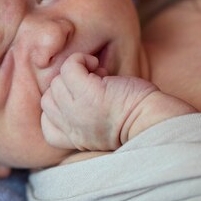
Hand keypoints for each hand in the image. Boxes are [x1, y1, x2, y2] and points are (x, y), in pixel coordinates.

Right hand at [40, 52, 158, 150]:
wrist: (153, 122)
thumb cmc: (135, 120)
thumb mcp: (100, 128)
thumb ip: (82, 117)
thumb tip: (71, 86)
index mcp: (75, 139)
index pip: (46, 125)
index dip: (59, 107)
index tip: (81, 101)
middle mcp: (72, 127)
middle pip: (48, 99)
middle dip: (68, 88)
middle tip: (94, 85)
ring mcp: (77, 110)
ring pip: (56, 82)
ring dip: (75, 73)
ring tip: (99, 76)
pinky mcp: (87, 93)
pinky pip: (69, 67)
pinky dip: (81, 60)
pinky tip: (98, 66)